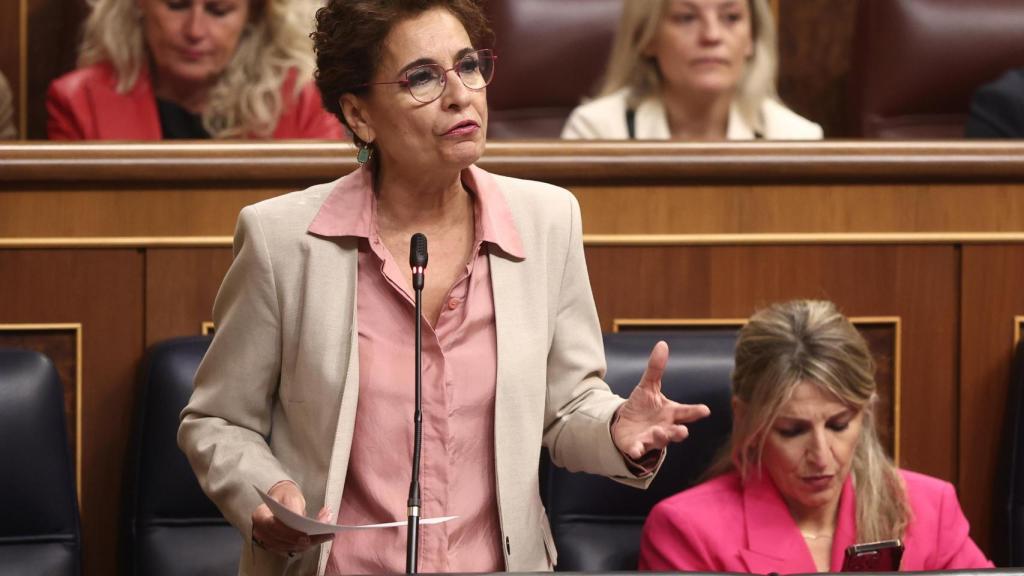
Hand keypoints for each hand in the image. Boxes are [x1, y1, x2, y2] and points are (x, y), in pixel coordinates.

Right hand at [252, 481, 332, 556]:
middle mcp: (261, 532)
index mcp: (260, 515)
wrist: (282, 501)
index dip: (288, 533)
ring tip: (328, 533)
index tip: (305, 536)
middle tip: (323, 535)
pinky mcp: (279, 547)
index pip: (272, 527)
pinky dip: (311, 544)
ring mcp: (269, 542)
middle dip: (305, 540)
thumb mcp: (289, 496)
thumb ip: (293, 506)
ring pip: (292, 548)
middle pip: (283, 541)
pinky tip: (324, 536)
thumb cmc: (285, 497)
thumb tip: (300, 519)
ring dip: (311, 542)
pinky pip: (296, 549)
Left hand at [611, 341, 711, 459]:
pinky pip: (638, 450)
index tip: (705, 410)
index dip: (696, 411)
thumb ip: (656, 368)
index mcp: (670, 413)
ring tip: (658, 431)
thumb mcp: (648, 386)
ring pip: (659, 441)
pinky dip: (637, 450)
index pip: (686, 412)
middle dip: (679, 432)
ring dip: (660, 437)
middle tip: (682, 431)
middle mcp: (665, 428)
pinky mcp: (636, 446)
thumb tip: (662, 344)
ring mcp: (651, 439)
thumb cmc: (642, 406)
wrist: (625, 424)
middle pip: (676, 431)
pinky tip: (635, 450)